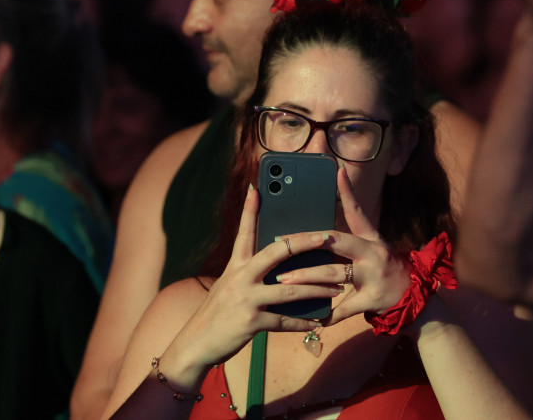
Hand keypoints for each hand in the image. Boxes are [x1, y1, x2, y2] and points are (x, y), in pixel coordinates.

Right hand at [168, 185, 342, 373]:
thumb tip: (277, 266)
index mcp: (235, 266)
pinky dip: (303, 323)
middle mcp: (240, 277)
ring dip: (317, 290)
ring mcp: (246, 299)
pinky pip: (285, 321)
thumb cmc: (216, 314)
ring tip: (337, 288)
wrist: (195, 344)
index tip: (257, 187)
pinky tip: (318, 322)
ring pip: (290, 290)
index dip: (250, 209)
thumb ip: (248, 274)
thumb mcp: (228, 286)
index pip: (245, 232)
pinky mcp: (251, 322)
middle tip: (325, 237)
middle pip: (277, 252)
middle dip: (304, 243)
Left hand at [276, 167, 411, 324]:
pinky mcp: (374, 299)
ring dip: (306, 277)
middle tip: (280, 243)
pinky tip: (314, 319)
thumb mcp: (373, 251)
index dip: (347, 191)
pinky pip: (345, 308)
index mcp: (371, 239)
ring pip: (333, 274)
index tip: (336, 172)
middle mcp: (372, 252)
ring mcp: (373, 276)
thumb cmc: (386, 271)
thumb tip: (315, 236)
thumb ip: (348, 244)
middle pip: (335, 241)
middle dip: (304, 242)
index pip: (357, 211)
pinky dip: (328, 314)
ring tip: (284, 280)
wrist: (416, 298)